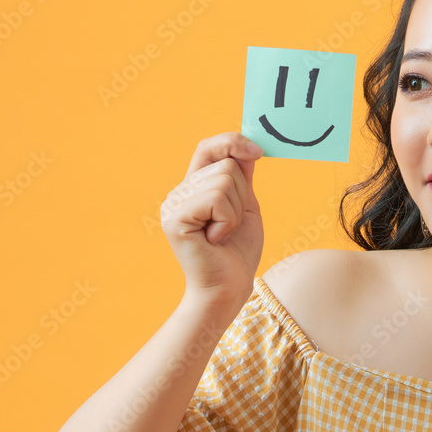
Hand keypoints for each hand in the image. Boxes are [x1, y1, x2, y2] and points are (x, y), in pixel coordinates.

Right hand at [161, 132, 264, 312]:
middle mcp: (178, 192)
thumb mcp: (245, 205)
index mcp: (193, 187)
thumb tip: (248, 145)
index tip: (258, 152)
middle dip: (242, 195)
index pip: (208, 147)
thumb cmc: (238, 251)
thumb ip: (242, 176)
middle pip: (225, 165)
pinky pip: (216, 199)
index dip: (232, 142)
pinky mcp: (175, 218)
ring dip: (236, 211)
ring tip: (223, 233)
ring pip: (224, 180)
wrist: (230, 288)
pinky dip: (228, 220)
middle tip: (231, 225)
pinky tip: (216, 239)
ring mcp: (173, 204)